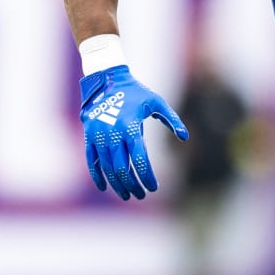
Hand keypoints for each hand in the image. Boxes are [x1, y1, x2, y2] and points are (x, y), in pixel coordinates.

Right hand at [79, 66, 187, 200]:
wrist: (107, 79)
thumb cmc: (136, 92)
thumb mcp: (156, 102)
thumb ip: (172, 119)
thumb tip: (185, 137)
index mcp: (130, 126)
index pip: (139, 158)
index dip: (146, 176)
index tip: (153, 188)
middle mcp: (112, 133)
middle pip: (122, 167)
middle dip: (132, 184)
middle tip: (141, 195)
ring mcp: (98, 135)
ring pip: (107, 167)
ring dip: (117, 184)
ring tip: (127, 195)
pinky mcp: (89, 136)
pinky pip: (91, 160)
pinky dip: (97, 175)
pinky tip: (105, 188)